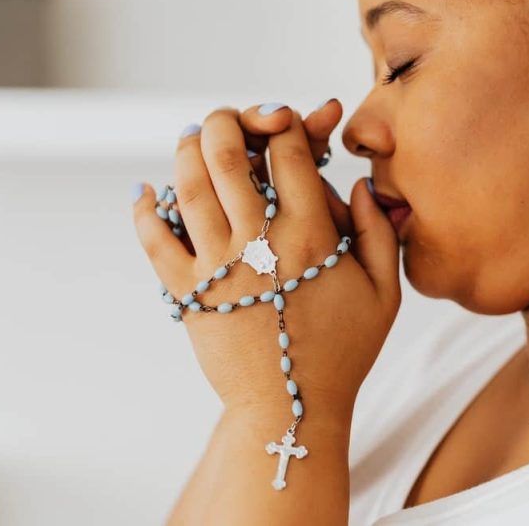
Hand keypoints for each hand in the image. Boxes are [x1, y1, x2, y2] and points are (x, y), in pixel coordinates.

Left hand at [133, 103, 400, 421]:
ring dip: (187, 150)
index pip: (287, 151)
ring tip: (193, 137)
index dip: (284, 122)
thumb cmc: (343, 351)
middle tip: (227, 119)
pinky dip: (144, 209)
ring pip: (189, 186)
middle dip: (226, 121)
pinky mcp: (188, 292)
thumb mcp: (384, 292)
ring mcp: (218, 266)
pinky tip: (144, 191)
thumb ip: (379, 231)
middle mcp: (260, 241)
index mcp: (312, 235)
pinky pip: (155, 239)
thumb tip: (359, 183)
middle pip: (228, 155)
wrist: (290, 409)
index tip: (284, 121)